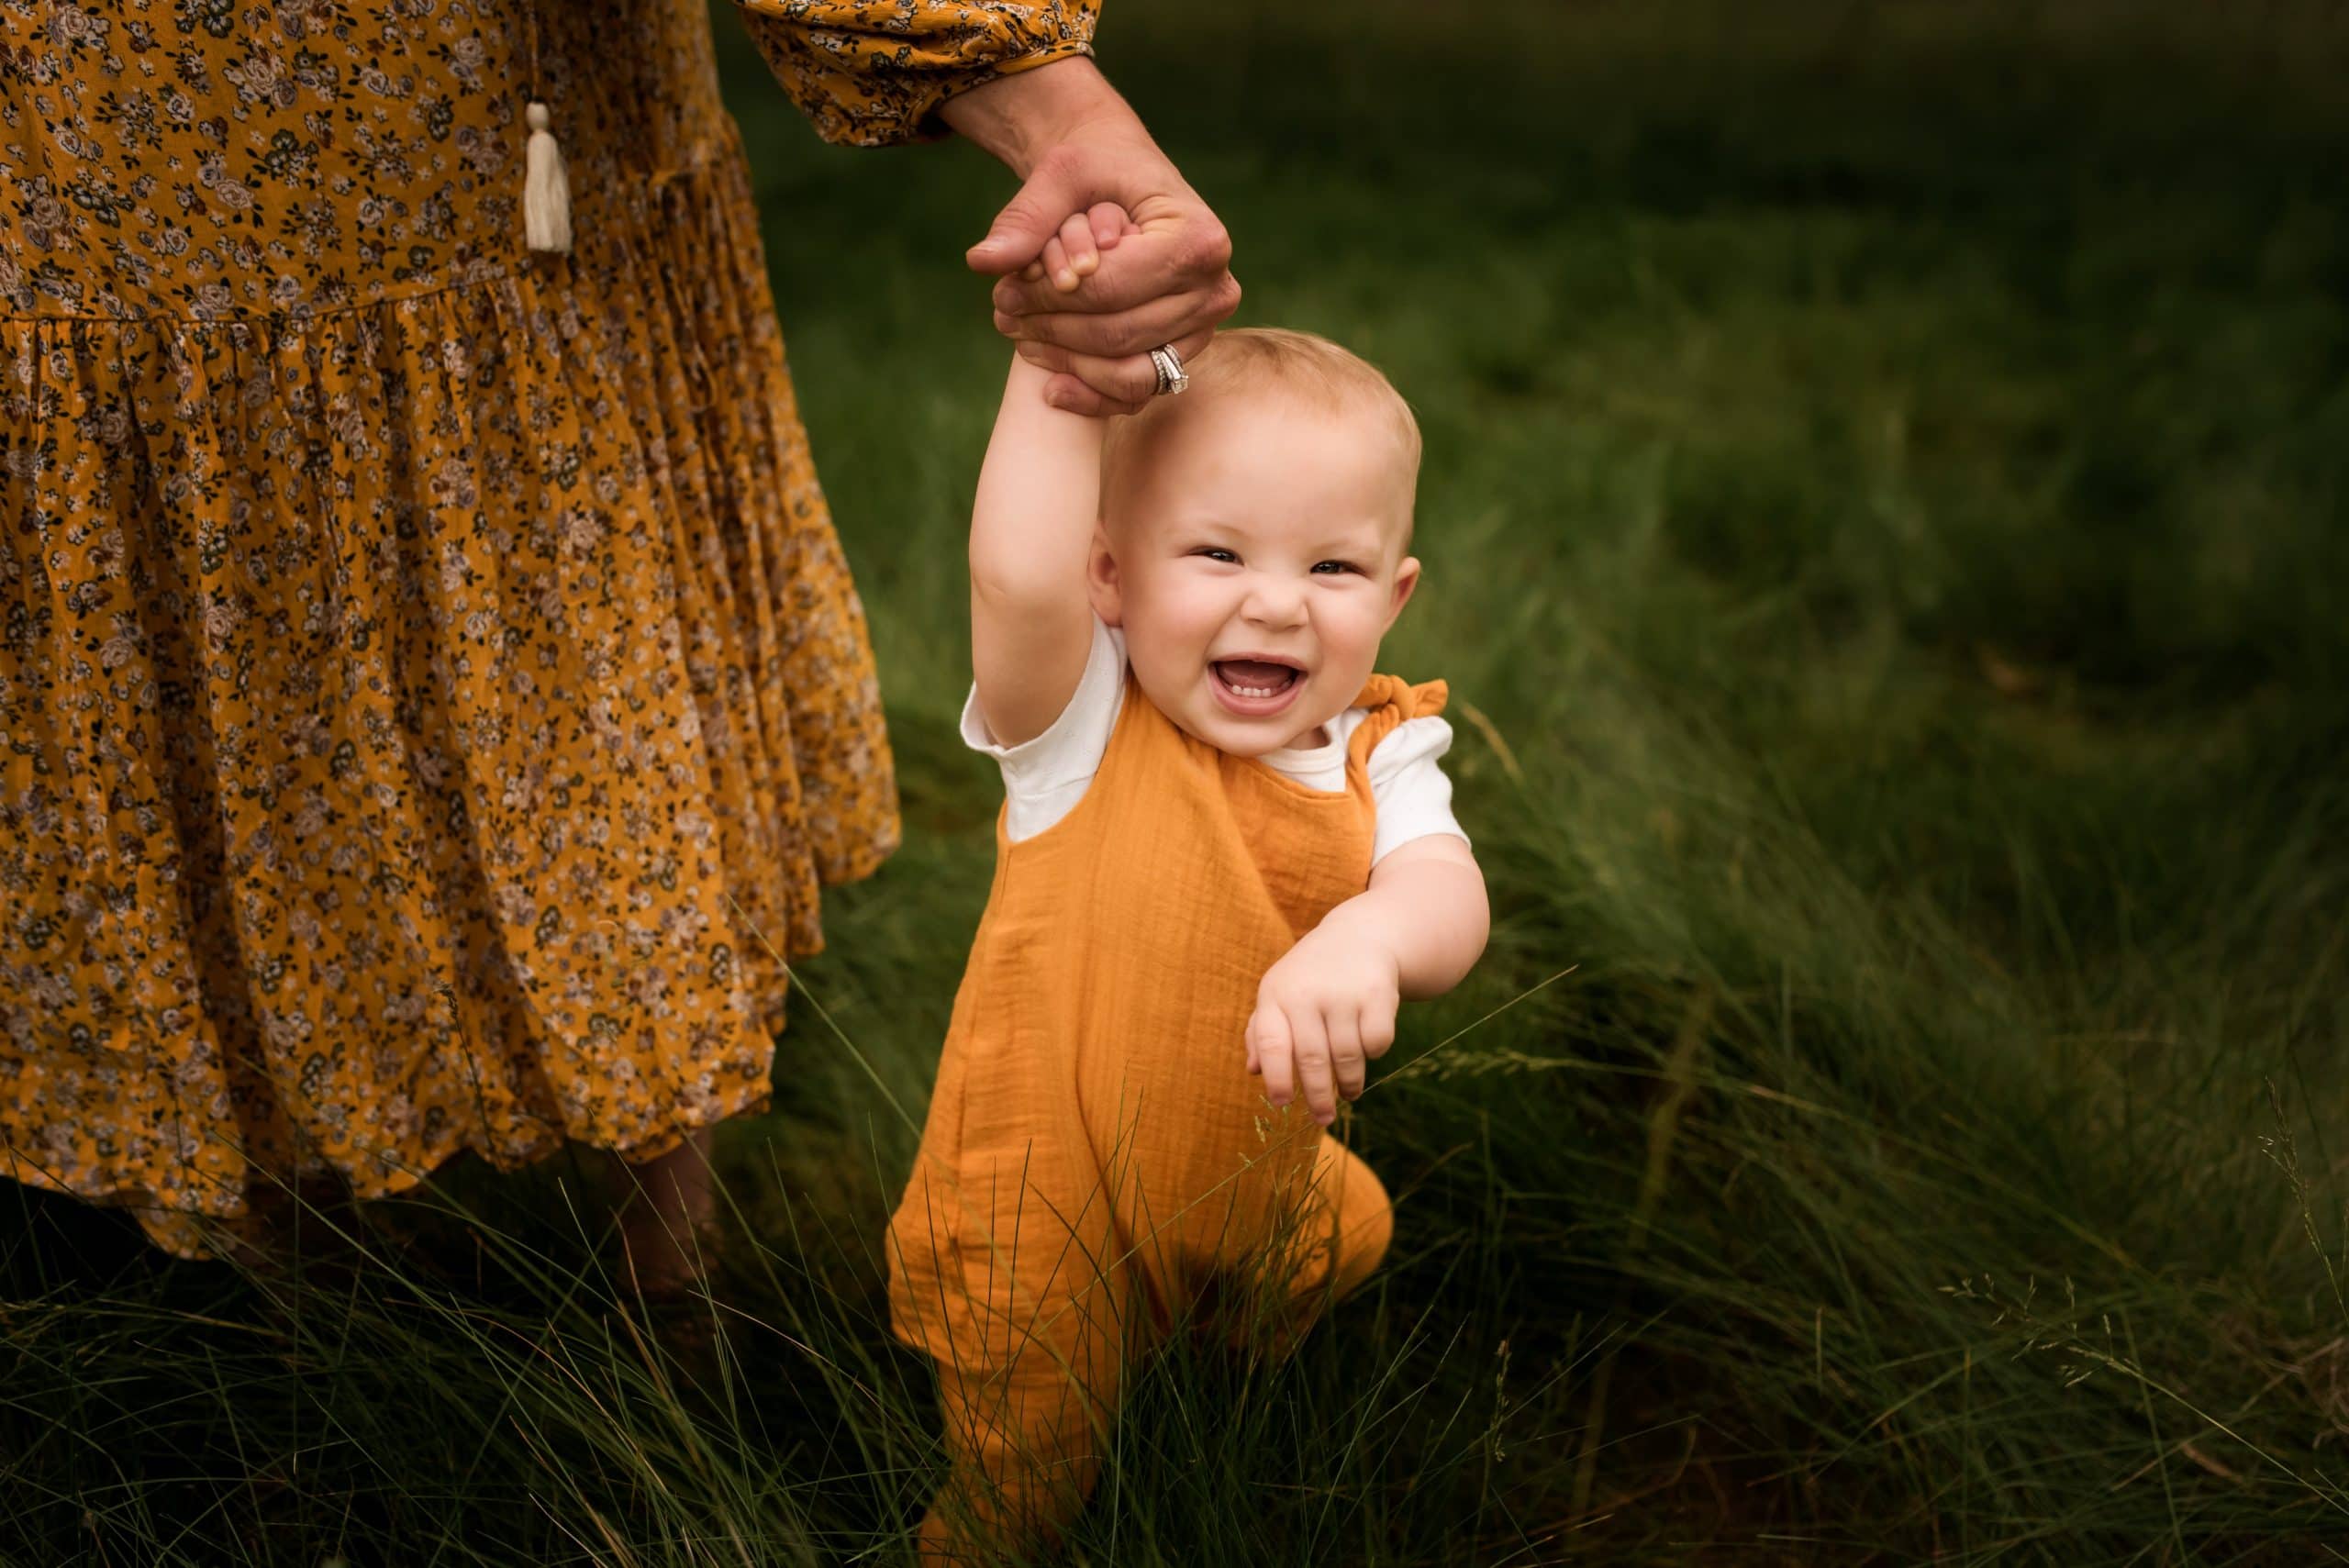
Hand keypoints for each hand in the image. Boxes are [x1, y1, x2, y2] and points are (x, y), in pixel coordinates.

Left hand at [942, 59, 1241, 414]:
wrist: (1126, 176)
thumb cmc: (1099, 167)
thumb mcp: (1062, 173)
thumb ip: (1026, 218)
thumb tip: (982, 262)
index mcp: (1198, 239)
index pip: (1111, 288)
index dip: (1050, 298)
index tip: (1002, 290)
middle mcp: (1214, 289)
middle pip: (1118, 334)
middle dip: (1053, 331)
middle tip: (1003, 315)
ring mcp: (1205, 327)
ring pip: (1128, 371)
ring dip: (1068, 362)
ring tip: (1022, 339)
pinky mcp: (1186, 351)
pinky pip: (1140, 391)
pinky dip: (1095, 397)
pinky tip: (1053, 388)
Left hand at [1245, 923, 1401, 1126]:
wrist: (1359, 937)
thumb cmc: (1310, 977)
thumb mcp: (1279, 995)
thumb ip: (1262, 1032)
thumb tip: (1254, 1071)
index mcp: (1276, 995)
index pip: (1272, 1043)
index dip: (1277, 1077)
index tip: (1282, 1103)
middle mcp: (1307, 992)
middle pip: (1312, 1059)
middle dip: (1318, 1096)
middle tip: (1323, 1119)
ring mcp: (1343, 992)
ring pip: (1347, 1056)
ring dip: (1348, 1082)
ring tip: (1348, 1093)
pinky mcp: (1377, 994)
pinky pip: (1376, 1042)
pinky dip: (1374, 1054)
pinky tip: (1368, 1052)